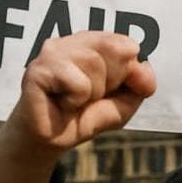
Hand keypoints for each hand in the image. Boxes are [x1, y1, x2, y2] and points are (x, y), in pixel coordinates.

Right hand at [0, 32, 155, 182]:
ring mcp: (51, 52)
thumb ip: (141, 83)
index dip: (127, 72)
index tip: (109, 89)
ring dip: (92, 92)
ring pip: (94, 62)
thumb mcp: (125, 101)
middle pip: (114, 49)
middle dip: (110, 81)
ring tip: (74, 100)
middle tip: (89, 96)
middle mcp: (70, 42)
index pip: (125, 43)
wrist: (51, 140)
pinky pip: (78, 82)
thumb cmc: (84, 116)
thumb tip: (143, 67)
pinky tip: (62, 103)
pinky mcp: (38, 70)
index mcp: (90, 42)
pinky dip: (77, 99)